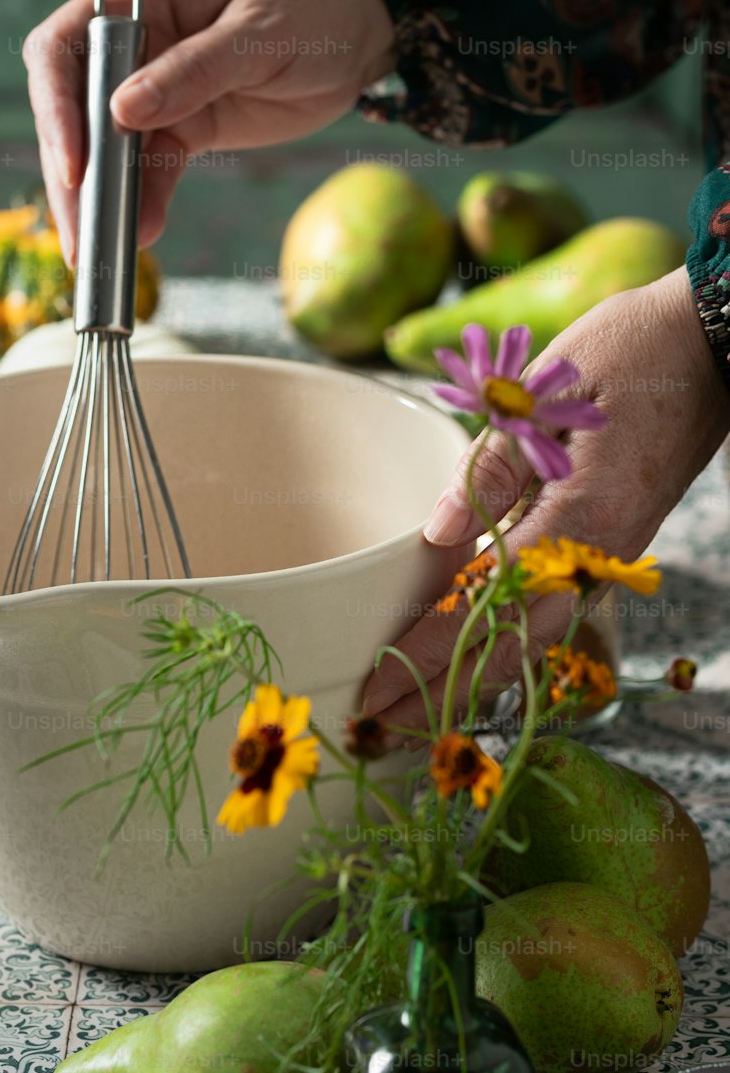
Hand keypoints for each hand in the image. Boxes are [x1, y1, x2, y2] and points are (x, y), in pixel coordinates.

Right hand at [22, 0, 395, 263]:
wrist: (360, 36)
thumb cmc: (311, 8)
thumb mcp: (258, 33)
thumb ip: (193, 70)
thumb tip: (123, 111)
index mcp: (143, 1)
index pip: (65, 47)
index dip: (56, 105)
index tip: (74, 164)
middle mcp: (136, 46)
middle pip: (76, 110)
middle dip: (73, 174)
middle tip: (79, 235)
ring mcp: (157, 91)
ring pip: (108, 150)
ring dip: (101, 201)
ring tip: (99, 254)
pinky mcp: (183, 129)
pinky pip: (150, 170)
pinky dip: (143, 203)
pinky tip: (144, 234)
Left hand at [362, 266, 729, 734]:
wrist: (713, 346)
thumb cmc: (629, 354)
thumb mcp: (544, 398)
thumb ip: (488, 469)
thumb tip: (434, 537)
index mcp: (579, 522)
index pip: (486, 609)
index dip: (428, 653)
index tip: (375, 687)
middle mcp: (596, 557)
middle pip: (509, 649)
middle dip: (440, 691)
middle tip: (377, 726)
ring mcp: (606, 559)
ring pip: (531, 641)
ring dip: (469, 678)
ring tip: (411, 711)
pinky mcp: (607, 549)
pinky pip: (549, 614)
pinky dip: (504, 646)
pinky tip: (466, 661)